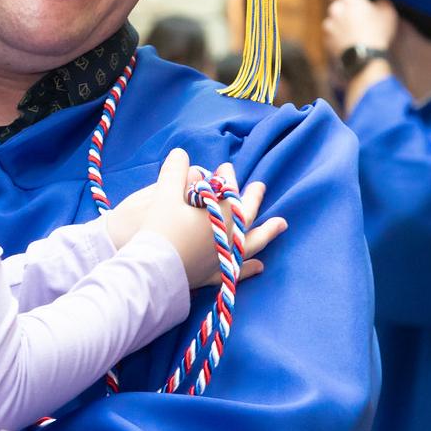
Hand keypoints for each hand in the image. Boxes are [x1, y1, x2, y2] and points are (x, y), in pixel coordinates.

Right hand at [108, 151, 285, 288]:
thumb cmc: (159, 232)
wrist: (150, 272)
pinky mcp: (211, 276)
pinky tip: (259, 266)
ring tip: (280, 225)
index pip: (229, 191)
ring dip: (266, 232)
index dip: (227, 177)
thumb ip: (174, 171)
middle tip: (260, 186)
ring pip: (251, 243)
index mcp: (221, 216)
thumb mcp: (163, 195)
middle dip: (253, 198)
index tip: (225, 167)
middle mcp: (228, 237)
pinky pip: (236, 272)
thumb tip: (180, 154)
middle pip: (247, 215)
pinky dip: (248, 268)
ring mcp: (222, 259)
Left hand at [322, 0, 396, 62]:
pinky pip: (333, 34)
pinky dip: (339, 37)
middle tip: (359, 17)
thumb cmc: (377, 33)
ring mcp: (329, 25)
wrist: (365, 58)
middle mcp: (335, 9)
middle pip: (339, 3)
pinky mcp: (327, 40)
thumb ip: (380, 3)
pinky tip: (351, 43)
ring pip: (335, 20)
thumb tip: (376, 3)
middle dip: (347, 8)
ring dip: (342, 24)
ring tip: (356, 34)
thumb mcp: (388, 13)